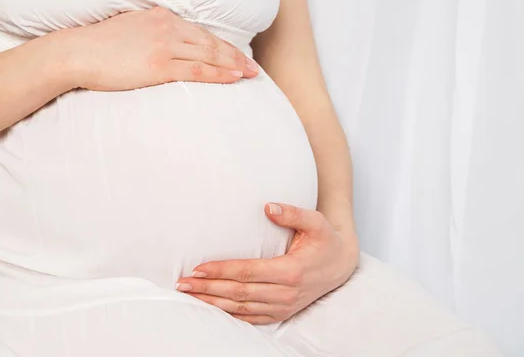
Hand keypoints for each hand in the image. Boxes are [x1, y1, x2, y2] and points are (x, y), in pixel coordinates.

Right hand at [60, 6, 258, 90]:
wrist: (77, 53)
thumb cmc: (99, 46)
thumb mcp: (130, 29)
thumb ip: (151, 34)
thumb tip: (163, 47)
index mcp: (161, 17)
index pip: (201, 32)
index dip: (222, 45)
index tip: (237, 55)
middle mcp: (167, 27)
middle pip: (210, 42)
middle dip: (235, 55)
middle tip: (253, 67)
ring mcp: (164, 46)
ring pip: (208, 55)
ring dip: (233, 65)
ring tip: (250, 75)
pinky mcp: (159, 65)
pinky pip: (197, 70)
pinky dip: (218, 74)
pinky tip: (233, 78)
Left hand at [176, 203, 358, 324]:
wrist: (341, 265)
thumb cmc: (325, 240)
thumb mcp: (316, 221)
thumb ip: (292, 213)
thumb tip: (268, 207)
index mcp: (291, 271)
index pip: (247, 272)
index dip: (221, 270)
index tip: (198, 267)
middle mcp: (285, 293)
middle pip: (238, 293)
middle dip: (208, 288)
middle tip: (182, 283)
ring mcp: (283, 307)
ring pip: (241, 308)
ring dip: (213, 302)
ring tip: (189, 295)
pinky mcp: (281, 313)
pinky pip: (250, 318)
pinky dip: (228, 314)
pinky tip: (211, 307)